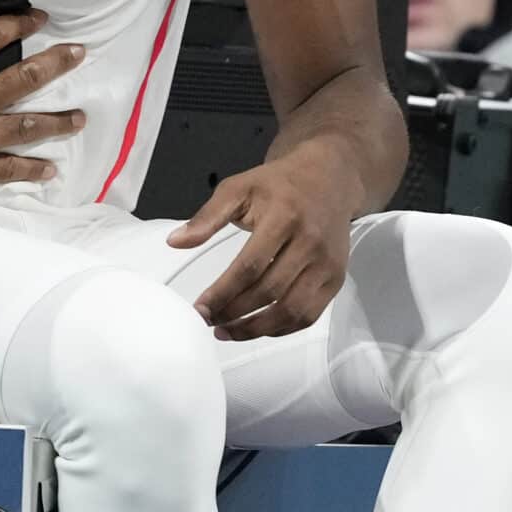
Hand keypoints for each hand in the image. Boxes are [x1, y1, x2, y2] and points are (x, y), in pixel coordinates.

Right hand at [0, 0, 85, 204]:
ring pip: (24, 128)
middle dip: (54, 64)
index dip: (17, 24)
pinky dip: (29, 171)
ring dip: (56, 121)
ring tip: (81, 117)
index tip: (39, 17)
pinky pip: (4, 171)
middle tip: (80, 53)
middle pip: (21, 80)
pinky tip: (50, 171)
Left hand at [168, 140, 371, 339]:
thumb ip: (206, 217)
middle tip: (209, 321)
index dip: (223, 293)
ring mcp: (326, 264)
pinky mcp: (335, 278)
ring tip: (228, 332)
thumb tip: (175, 242)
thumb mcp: (238, 188)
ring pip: (292, 310)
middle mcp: (309, 243)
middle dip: (235, 314)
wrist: (328, 179)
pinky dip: (282, 328)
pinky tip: (258, 328)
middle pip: (269, 292)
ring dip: (257, 329)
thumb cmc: (278, 185)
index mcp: (283, 217)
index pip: (250, 266)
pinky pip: (309, 314)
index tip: (200, 308)